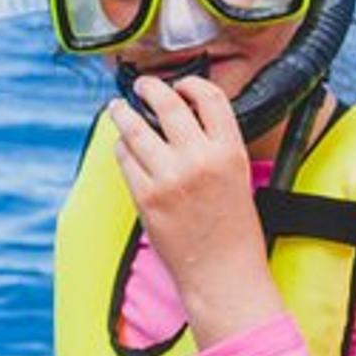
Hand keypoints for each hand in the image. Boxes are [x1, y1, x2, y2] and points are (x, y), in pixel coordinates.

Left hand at [106, 75, 282, 348]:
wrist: (223, 272)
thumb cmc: (233, 226)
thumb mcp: (239, 175)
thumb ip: (215, 144)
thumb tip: (183, 114)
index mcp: (230, 151)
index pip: (210, 97)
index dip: (191, 84)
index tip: (180, 84)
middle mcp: (200, 159)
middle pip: (167, 103)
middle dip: (149, 88)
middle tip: (140, 85)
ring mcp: (169, 177)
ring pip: (135, 128)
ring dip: (123, 113)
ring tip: (117, 108)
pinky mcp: (145, 196)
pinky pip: (124, 158)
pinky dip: (121, 148)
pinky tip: (123, 147)